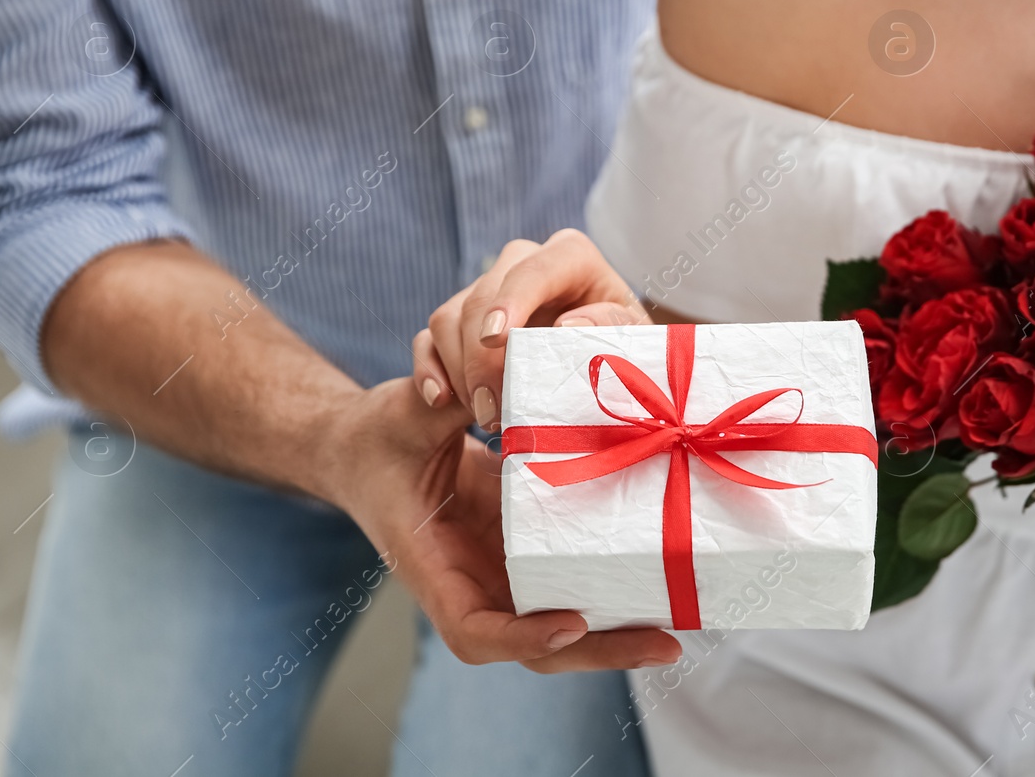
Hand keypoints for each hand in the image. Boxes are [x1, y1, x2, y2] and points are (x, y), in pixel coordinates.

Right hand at [318, 374, 679, 670]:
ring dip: (613, 636)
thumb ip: (449, 402)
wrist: (363, 449)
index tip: (570, 621)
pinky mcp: (519, 554)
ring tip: (672, 632)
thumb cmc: (378, 436)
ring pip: (557, 627)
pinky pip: (565, 587)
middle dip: (597, 652)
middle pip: (534, 646)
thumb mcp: (409, 414)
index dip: (521, 636)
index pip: (471, 628)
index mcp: (427, 564)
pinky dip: (606, 599)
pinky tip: (654, 589)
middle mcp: (467, 582)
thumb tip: (500, 382)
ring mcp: (496, 574)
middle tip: (663, 645)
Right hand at [417, 229, 650, 430]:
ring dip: (460, 371)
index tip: (496, 341)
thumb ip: (610, 330)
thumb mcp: (632, 343)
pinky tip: (442, 400)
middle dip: (483, 358)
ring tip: (487, 416)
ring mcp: (487, 290)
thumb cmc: (624, 353)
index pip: (537, 267)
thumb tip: (567, 326)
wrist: (602, 370)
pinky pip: (427, 338)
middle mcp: (523, 263)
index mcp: (572, 259)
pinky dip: (430, 370)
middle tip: (495, 412)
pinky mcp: (460, 320)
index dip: (512, 299)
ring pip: (450, 317)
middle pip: (483, 296)